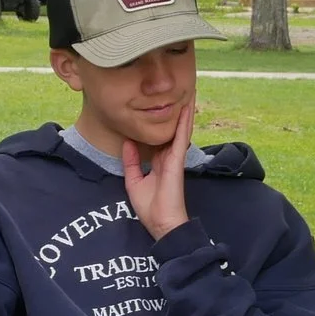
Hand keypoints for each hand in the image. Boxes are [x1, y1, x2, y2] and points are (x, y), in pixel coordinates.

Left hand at [122, 95, 196, 238]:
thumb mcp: (134, 182)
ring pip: (180, 129)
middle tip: (177, 91)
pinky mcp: (177, 161)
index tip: (156, 106)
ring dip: (184, 112)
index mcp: (160, 162)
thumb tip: (127, 142)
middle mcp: (169, 157)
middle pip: (173, 129)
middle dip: (175, 112)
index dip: (160, 123)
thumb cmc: (151, 208)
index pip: (160, 137)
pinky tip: (187, 108)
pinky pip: (181, 138)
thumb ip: (131, 162)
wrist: (162, 224)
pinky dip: (184, 122)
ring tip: (187, 91)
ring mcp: (175, 158)